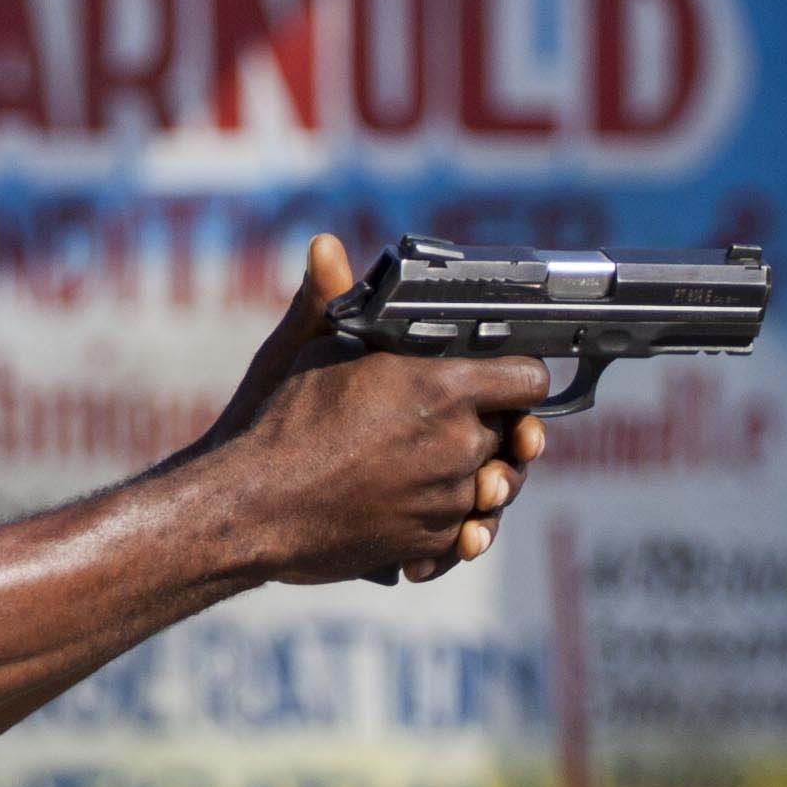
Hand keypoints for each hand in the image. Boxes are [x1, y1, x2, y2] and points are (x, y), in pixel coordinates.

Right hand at [186, 235, 547, 588]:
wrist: (256, 507)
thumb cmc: (284, 423)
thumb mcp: (313, 349)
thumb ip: (336, 298)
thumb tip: (325, 244)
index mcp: (444, 388)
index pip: (529, 379)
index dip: (519, 376)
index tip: (504, 377)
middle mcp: (459, 443)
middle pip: (513, 434)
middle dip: (492, 426)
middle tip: (457, 421)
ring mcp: (450, 498)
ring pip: (492, 485)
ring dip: (472, 475)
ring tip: (432, 464)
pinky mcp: (434, 542)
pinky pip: (465, 529)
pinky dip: (448, 519)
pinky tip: (417, 503)